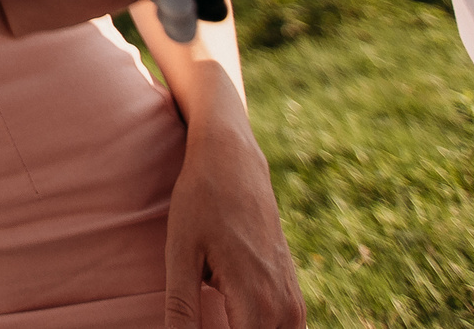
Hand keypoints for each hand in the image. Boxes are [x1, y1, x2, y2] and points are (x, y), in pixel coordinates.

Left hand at [165, 106, 304, 327]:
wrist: (234, 161)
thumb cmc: (201, 201)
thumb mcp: (181, 253)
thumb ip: (181, 308)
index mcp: (256, 302)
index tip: (189, 325)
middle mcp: (283, 307)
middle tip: (198, 305)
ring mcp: (292, 300)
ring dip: (243, 328)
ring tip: (217, 306)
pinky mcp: (292, 291)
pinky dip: (261, 328)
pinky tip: (233, 316)